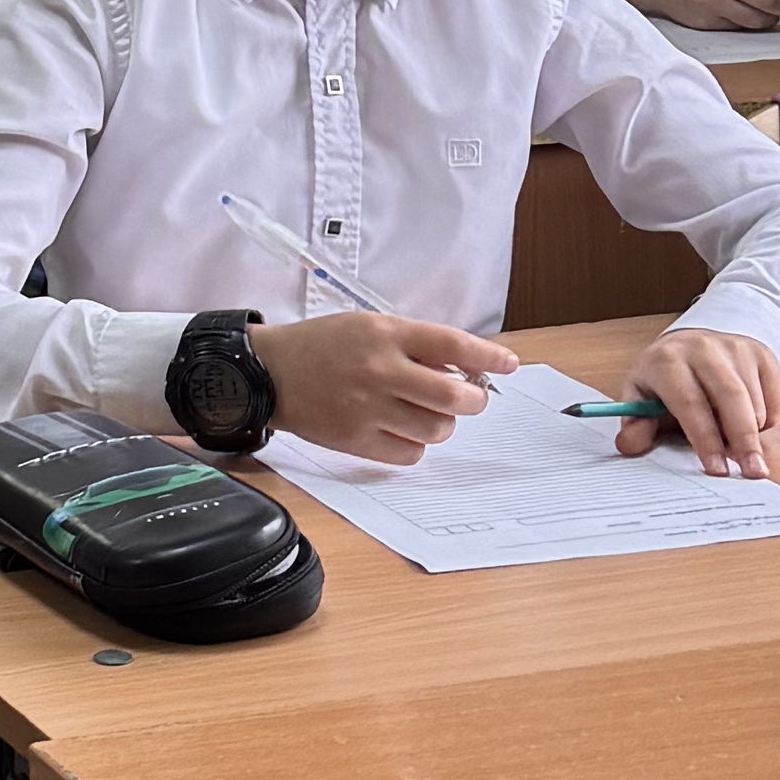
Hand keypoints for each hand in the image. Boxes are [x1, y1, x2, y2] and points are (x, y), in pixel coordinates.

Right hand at [256, 312, 518, 463]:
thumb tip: (463, 368)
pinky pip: (409, 453)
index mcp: (385, 334)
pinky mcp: (356, 440)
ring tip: (426, 411)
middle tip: (469, 396)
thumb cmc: (323, 346)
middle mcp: (380, 371)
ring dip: (442, 423)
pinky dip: (415, 443)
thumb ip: (414, 343)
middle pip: (453, 397)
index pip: (452, 345)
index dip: (488, 357)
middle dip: (473, 400)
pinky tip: (400, 428)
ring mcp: (368, 409)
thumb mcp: (370, 326)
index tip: (509, 364)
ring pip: (436, 429)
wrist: (270, 373)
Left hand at [605, 326, 779, 473]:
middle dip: (743, 440)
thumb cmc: (664, 380)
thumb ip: (636, 425)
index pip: (689, 401)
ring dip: (751, 432)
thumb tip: (629, 446)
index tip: (716, 470)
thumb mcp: (641, 398)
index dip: (704, 438)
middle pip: (731, 397)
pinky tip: (747, 421)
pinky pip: (774, 396)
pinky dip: (766, 419)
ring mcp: (735, 347)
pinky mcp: (761, 354)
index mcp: (667, 360)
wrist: (691, 344)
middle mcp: (703, 348)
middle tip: (751, 473)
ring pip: (755, 401)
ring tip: (735, 446)